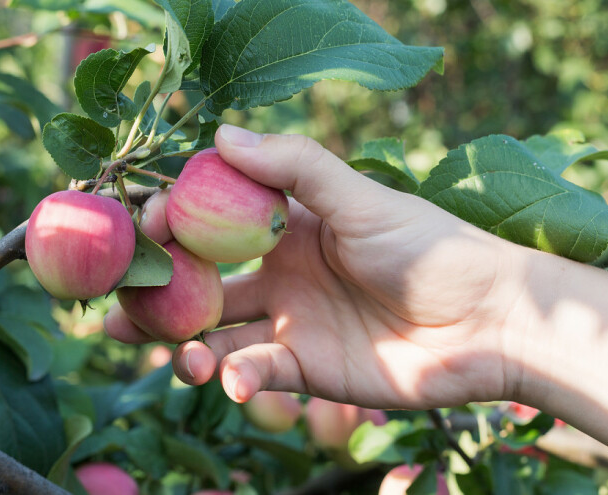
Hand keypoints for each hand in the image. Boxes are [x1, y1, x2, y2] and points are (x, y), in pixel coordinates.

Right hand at [106, 125, 524, 409]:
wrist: (490, 324)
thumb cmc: (430, 250)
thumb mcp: (360, 198)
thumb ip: (294, 166)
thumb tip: (219, 133)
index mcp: (290, 226)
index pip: (214, 219)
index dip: (174, 223)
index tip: (143, 227)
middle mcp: (282, 273)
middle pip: (204, 281)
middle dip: (159, 292)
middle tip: (117, 304)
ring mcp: (292, 324)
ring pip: (219, 334)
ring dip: (185, 343)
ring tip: (165, 349)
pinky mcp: (308, 370)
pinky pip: (257, 372)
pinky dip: (237, 376)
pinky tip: (232, 377)